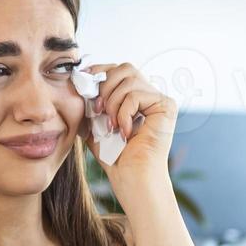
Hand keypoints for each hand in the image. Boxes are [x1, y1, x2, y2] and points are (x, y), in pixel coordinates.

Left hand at [79, 61, 175, 197]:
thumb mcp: (95, 122)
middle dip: (105, 87)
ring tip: (112, 126)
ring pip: (130, 79)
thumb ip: (90, 101)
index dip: (100, 72)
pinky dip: (125, 113)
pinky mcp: (166, 106)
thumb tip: (78, 79)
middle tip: (98, 110)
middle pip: (125, 68)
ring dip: (114, 102)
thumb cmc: (114, 156)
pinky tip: (125, 132)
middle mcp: (150, 95)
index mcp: (135, 96)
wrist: (130, 177)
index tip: (84, 83)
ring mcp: (159, 100)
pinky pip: (137, 94)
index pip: (117, 70)